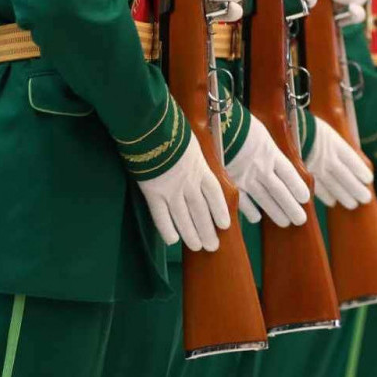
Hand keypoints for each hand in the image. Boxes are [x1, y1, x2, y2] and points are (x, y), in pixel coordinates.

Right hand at [135, 136, 230, 250]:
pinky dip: (167, 229)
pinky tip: (173, 240)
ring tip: (197, 247)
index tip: (225, 225)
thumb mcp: (194, 145)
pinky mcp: (152, 192)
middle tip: (213, 246)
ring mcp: (171, 189)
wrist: (152, 129)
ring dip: (191, 234)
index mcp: (202, 169)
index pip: (215, 195)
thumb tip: (202, 171)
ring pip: (183, 217)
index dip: (220, 211)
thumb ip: (199, 162)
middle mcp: (189, 183)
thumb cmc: (174, 132)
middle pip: (201, 211)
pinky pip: (161, 216)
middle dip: (208, 230)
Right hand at [224, 116, 309, 226]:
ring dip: (276, 211)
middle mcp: (262, 166)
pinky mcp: (231, 180)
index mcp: (272, 152)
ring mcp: (246, 175)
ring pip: (264, 198)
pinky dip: (250, 209)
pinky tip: (256, 218)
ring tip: (286, 222)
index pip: (290, 174)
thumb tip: (280, 160)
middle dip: (291, 206)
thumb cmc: (242, 125)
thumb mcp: (262, 134)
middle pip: (280, 190)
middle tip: (301, 220)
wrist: (219, 126)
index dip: (298, 187)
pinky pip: (243, 198)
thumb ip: (271, 149)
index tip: (306, 199)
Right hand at [305, 117, 374, 208]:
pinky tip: (332, 202)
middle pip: (346, 176)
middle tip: (365, 199)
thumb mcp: (326, 131)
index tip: (369, 180)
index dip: (361, 171)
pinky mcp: (305, 173)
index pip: (353, 161)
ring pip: (334, 185)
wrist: (287, 130)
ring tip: (353, 204)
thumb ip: (337, 143)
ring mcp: (317, 166)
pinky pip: (318, 188)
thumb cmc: (307, 127)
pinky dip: (326, 195)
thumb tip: (351, 156)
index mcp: (336, 144)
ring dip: (344, 195)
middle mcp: (329, 157)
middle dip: (357, 189)